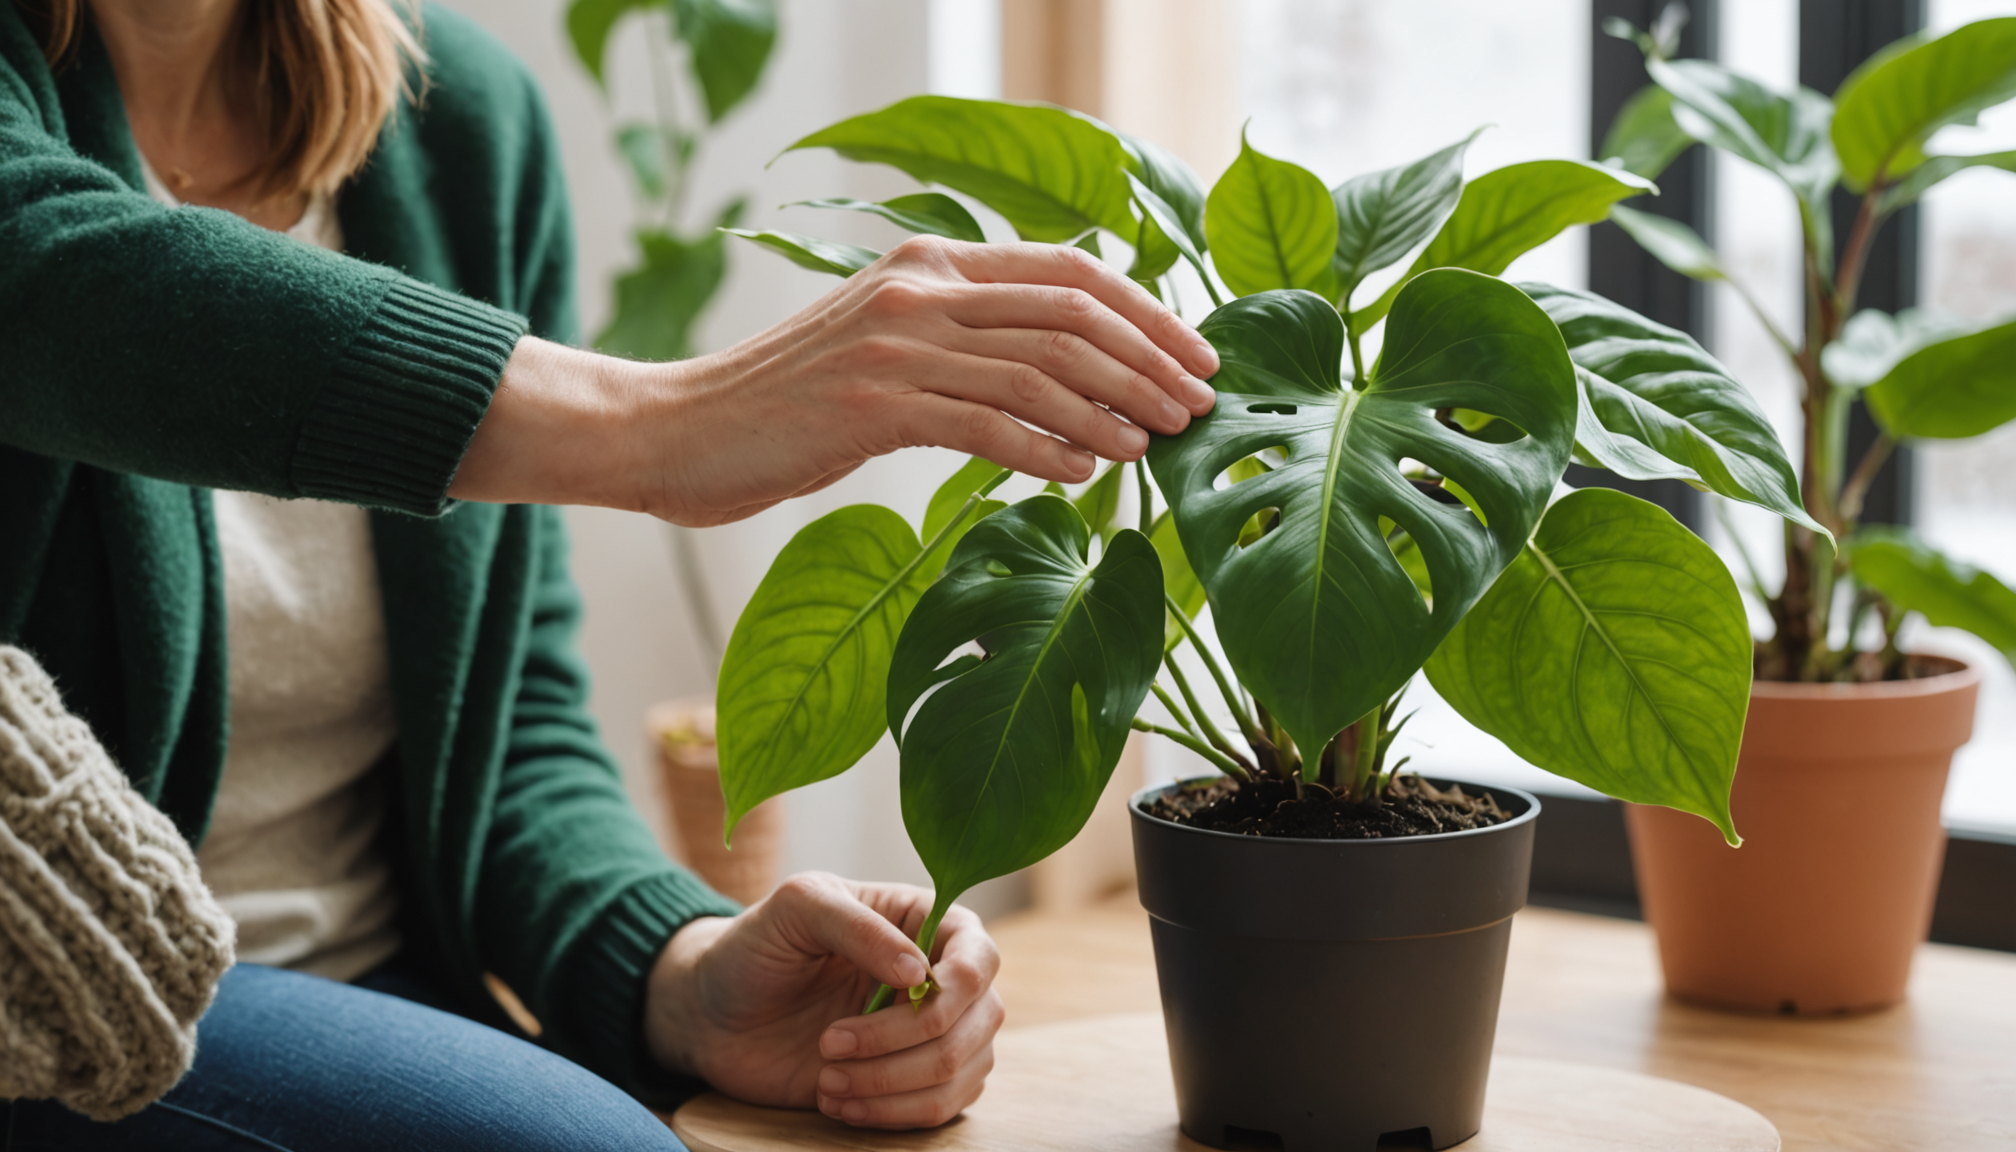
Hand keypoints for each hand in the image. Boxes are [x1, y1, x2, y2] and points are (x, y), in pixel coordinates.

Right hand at [452, 237, 1218, 524]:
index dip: (1145, 314)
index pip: (1068, 272)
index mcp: (930, 262)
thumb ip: (967, 347)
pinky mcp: (870, 403)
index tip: (1198, 357)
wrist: (677, 431)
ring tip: (1159, 445)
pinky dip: (1049, 450)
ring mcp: (894, 342)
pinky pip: (986, 424)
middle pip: (1069, 315)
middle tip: (1199, 407)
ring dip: (1113, 410)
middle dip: (1149, 362)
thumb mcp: (885, 352)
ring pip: (1038, 370)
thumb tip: (1073, 389)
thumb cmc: (789, 408)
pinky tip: (1085, 475)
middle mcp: (920, 288)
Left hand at [644, 872, 1004, 1129]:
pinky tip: (837, 1100)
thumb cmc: (755, 947)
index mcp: (923, 921)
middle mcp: (939, 977)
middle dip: (903, 1044)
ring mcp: (931, 1033)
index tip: (897, 996)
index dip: (955, 986)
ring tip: (827, 1079)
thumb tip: (920, 974)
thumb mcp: (797, 909)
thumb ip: (858, 926)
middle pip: (978, 1019)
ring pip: (962, 1070)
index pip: (979, 955)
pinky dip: (891, 1113)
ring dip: (894, 1084)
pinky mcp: (912, 1082)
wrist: (714, 1012)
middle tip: (828, 1043)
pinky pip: (940, 1108)